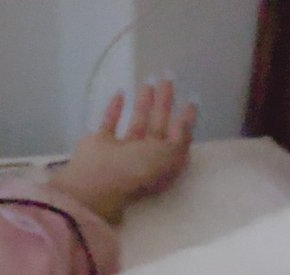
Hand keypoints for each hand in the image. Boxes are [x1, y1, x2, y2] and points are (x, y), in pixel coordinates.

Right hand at [50, 79, 197, 224]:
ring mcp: (122, 152)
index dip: (185, 123)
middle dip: (165, 105)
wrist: (98, 179)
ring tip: (149, 82)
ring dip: (143, 104)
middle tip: (168, 80)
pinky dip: (114, 109)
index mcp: (163, 166)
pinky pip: (110, 122)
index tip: (191, 101)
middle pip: (158, 128)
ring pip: (137, 123)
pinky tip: (120, 94)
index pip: (178, 141)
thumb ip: (180, 138)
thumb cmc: (137, 170)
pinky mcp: (102, 143)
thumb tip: (186, 121)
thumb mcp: (168, 156)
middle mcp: (145, 159)